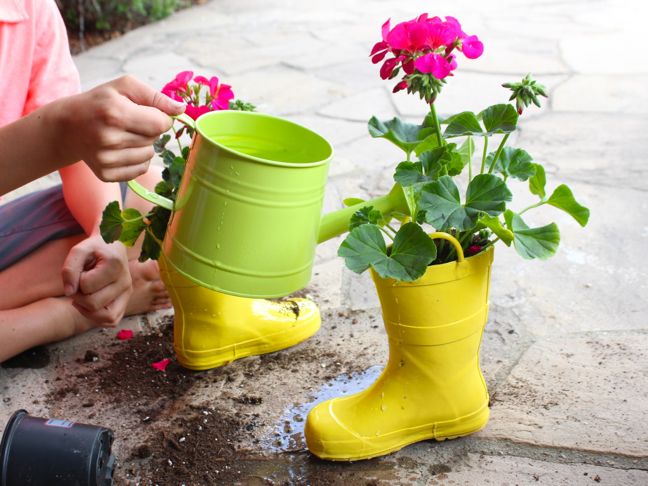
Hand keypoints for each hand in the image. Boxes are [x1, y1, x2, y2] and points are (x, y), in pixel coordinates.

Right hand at [51, 75, 185, 181]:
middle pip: (155, 139)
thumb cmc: (100, 103)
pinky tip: (121, 149)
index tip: (149, 113)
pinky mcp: (106, 174)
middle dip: (149, 130)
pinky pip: (140, 169)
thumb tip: (181, 109)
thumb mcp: (124, 87)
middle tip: (130, 123)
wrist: (68, 126)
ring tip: (124, 135)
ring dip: (144, 145)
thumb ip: (156, 96)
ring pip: (149, 155)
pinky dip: (137, 160)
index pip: (160, 123)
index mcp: (115, 113)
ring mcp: (106, 159)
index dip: (161, 117)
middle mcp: (109, 138)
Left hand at [61, 235, 132, 326]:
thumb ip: (70, 268)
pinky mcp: (126, 302)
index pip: (86, 285)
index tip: (80, 271)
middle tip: (77, 285)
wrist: (112, 248)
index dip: (75, 279)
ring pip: (105, 317)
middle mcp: (126, 280)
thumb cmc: (94, 249)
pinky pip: (111, 321)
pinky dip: (97, 318)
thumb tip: (69, 292)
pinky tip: (89, 306)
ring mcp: (127, 293)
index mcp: (115, 264)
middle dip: (78, 296)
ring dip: (86, 310)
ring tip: (83, 297)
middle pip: (93, 303)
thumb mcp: (79, 250)